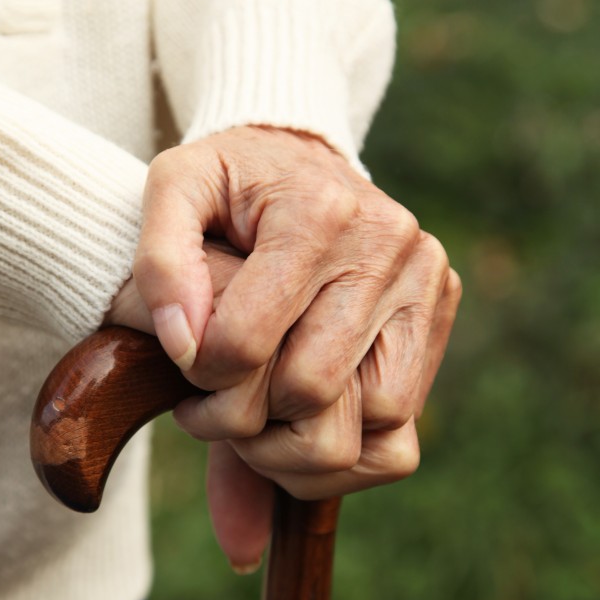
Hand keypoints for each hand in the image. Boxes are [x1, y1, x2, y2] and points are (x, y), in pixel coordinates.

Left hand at [111, 126, 460, 568]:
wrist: (301, 158)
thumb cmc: (230, 185)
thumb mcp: (174, 190)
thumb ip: (160, 263)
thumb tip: (184, 346)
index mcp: (316, 209)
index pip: (248, 342)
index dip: (202, 376)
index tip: (188, 367)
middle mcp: (385, 241)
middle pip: (310, 389)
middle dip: (248, 417)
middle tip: (218, 403)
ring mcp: (423, 278)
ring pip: (370, 419)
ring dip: (302, 440)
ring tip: (262, 413)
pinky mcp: (439, 310)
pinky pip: (402, 423)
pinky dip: (352, 437)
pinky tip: (310, 412)